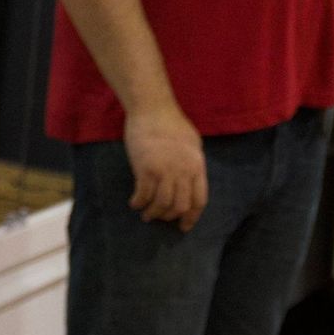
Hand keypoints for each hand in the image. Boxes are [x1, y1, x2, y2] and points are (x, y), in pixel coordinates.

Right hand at [124, 106, 207, 231]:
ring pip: (161, 204)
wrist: (152, 109)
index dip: (191, 217)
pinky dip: (138, 202)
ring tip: (146, 214)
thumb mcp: (192, 144)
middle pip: (180, 206)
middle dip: (169, 216)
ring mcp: (164, 171)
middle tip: (160, 218)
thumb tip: (188, 177)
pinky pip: (143, 194)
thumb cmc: (171, 122)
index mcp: (196, 167)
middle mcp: (183, 173)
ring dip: (153, 213)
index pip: (199, 201)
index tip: (183, 225)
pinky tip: (134, 202)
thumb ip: (191, 163)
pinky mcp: (146, 169)